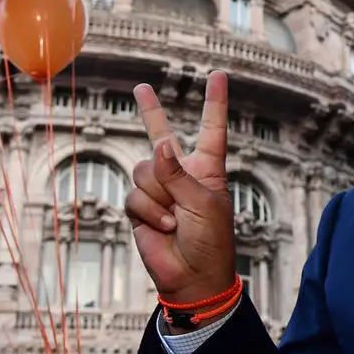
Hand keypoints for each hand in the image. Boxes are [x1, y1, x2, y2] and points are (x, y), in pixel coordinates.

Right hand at [126, 72, 235, 305]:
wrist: (192, 277)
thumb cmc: (210, 241)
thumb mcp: (202, 203)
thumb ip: (177, 174)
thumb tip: (158, 146)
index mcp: (207, 169)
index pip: (212, 129)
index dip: (214, 103)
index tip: (218, 76)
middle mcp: (181, 174)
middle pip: (161, 135)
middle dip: (150, 110)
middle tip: (141, 87)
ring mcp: (159, 190)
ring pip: (144, 170)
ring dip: (160, 196)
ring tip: (176, 218)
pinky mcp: (140, 208)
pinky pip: (135, 196)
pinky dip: (150, 212)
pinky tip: (165, 227)